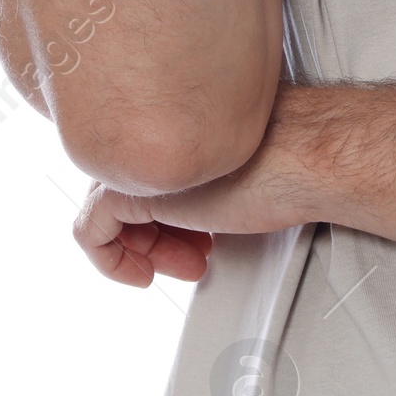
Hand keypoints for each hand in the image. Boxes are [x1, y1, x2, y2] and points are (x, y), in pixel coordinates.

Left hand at [73, 85, 319, 287]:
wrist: (305, 158)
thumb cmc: (290, 160)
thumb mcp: (237, 165)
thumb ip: (206, 172)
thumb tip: (209, 197)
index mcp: (177, 121)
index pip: (147, 165)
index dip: (170, 214)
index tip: (199, 239)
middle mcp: (150, 132)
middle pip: (128, 189)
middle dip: (158, 235)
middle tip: (194, 257)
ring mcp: (136, 160)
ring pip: (109, 212)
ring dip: (145, 250)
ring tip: (185, 264)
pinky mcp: (126, 190)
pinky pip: (90, 232)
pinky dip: (111, 261)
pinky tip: (143, 274)